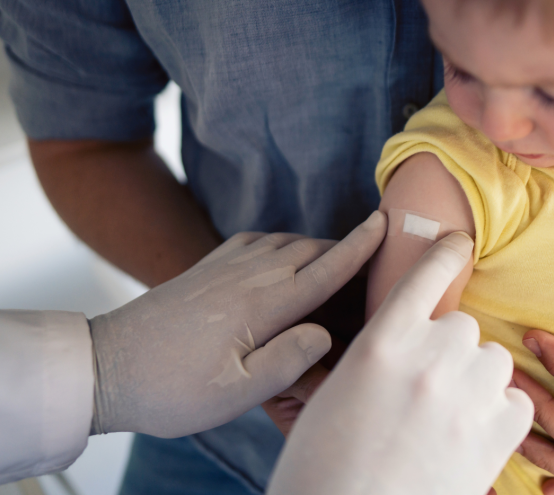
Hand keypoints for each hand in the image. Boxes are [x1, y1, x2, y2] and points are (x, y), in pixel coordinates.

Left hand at [88, 211, 385, 436]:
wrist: (104, 367)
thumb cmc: (170, 390)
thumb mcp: (234, 394)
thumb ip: (287, 362)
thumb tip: (324, 332)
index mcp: (261, 306)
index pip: (325, 269)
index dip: (360, 247)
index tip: (386, 223)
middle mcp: (247, 277)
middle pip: (310, 249)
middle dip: (345, 244)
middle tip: (374, 247)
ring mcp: (223, 268)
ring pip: (284, 241)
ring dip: (314, 243)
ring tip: (335, 254)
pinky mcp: (204, 269)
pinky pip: (253, 240)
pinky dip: (279, 240)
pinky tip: (279, 251)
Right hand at [267, 233, 533, 494]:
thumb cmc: (324, 469)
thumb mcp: (332, 399)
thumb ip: (374, 358)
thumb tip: (399, 340)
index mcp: (380, 344)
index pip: (425, 276)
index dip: (445, 253)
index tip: (461, 242)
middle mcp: (430, 358)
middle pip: (462, 325)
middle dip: (449, 349)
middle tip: (426, 390)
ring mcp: (468, 395)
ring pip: (493, 359)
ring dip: (477, 378)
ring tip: (448, 417)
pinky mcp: (499, 434)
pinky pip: (517, 401)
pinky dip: (500, 414)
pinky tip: (471, 438)